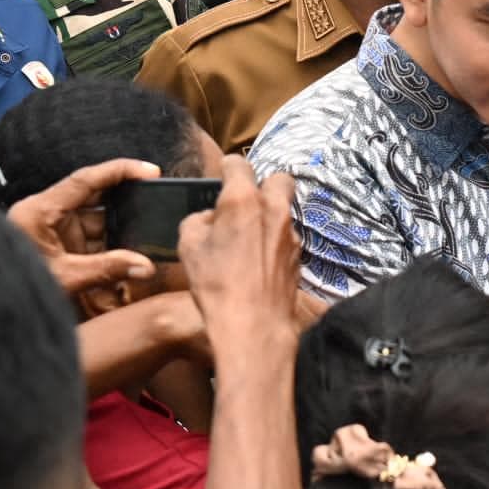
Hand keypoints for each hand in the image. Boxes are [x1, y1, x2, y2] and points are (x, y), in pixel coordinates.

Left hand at [4, 157, 160, 309]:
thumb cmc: (16, 288)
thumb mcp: (65, 278)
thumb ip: (107, 269)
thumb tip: (146, 266)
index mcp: (39, 210)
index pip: (85, 180)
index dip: (119, 171)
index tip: (149, 171)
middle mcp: (44, 214)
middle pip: (92, 196)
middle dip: (124, 200)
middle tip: (155, 198)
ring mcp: (49, 230)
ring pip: (93, 221)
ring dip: (117, 230)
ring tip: (146, 234)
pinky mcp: (54, 246)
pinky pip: (87, 239)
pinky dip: (107, 247)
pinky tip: (128, 254)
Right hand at [177, 158, 300, 365]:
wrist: (253, 325)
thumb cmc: (216, 284)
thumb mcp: (188, 245)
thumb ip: (199, 221)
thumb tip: (211, 218)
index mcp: (242, 199)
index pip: (239, 164)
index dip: (228, 168)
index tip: (223, 176)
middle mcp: (273, 209)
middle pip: (279, 178)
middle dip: (264, 184)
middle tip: (247, 202)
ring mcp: (291, 233)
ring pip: (285, 210)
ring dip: (270, 215)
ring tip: (252, 236)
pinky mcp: (300, 256)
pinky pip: (288, 237)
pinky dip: (276, 241)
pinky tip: (262, 261)